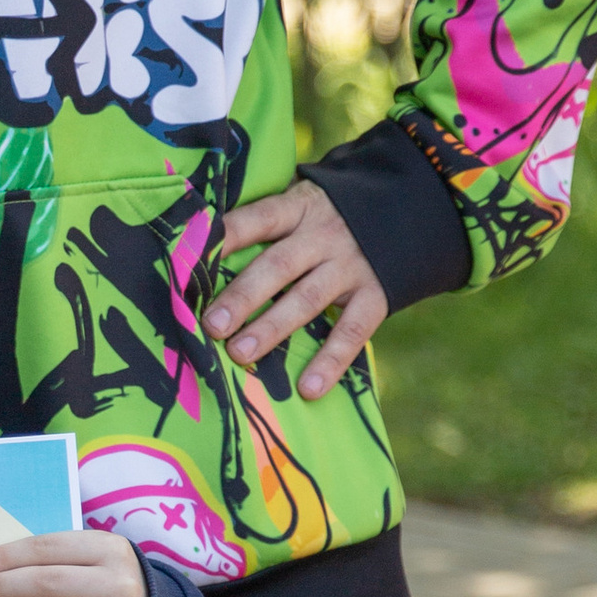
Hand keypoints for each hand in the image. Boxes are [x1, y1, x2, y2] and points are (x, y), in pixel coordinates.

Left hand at [208, 180, 385, 399]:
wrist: (405, 211)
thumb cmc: (328, 218)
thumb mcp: (299, 207)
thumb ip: (263, 229)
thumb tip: (199, 256)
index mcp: (297, 209)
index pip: (257, 219)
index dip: (225, 238)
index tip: (191, 262)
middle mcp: (323, 236)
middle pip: (278, 265)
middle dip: (244, 295)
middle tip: (212, 324)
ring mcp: (351, 266)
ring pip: (308, 298)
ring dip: (272, 328)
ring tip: (239, 353)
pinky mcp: (376, 294)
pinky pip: (352, 331)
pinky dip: (331, 361)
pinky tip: (309, 389)